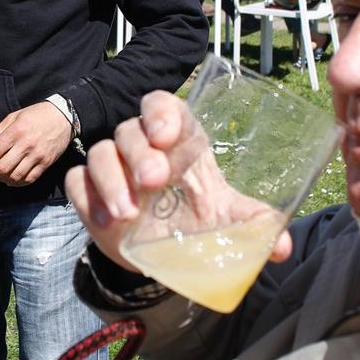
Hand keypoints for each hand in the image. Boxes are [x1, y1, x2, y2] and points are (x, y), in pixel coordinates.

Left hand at [0, 101, 72, 186]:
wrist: (63, 117)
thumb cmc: (36, 115)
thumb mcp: (13, 117)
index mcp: (16, 131)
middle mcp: (26, 145)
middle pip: (2, 167)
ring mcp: (37, 155)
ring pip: (15, 176)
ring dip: (2, 179)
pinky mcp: (46, 163)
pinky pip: (29, 179)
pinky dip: (18, 183)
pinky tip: (12, 179)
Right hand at [63, 89, 295, 272]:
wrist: (165, 253)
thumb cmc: (199, 220)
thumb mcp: (229, 220)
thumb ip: (255, 225)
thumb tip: (282, 246)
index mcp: (179, 141)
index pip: (163, 106)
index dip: (161, 113)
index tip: (166, 136)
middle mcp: (142, 147)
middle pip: (130, 129)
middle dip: (140, 152)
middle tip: (154, 181)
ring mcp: (113, 168)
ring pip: (99, 152)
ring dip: (112, 179)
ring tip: (128, 213)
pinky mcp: (89, 193)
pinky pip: (77, 182)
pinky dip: (88, 199)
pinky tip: (106, 222)